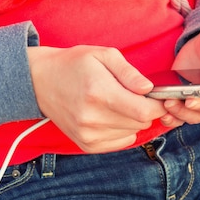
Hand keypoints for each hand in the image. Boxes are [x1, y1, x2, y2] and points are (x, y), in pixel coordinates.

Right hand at [27, 45, 172, 152]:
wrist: (40, 81)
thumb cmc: (75, 64)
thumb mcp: (104, 55)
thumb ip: (129, 72)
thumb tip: (148, 89)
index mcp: (99, 92)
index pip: (143, 112)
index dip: (158, 106)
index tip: (159, 98)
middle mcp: (92, 118)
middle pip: (140, 123)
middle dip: (145, 110)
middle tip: (134, 96)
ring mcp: (88, 134)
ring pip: (132, 133)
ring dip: (132, 120)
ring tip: (117, 104)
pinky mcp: (86, 144)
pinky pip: (120, 142)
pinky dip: (122, 131)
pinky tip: (110, 116)